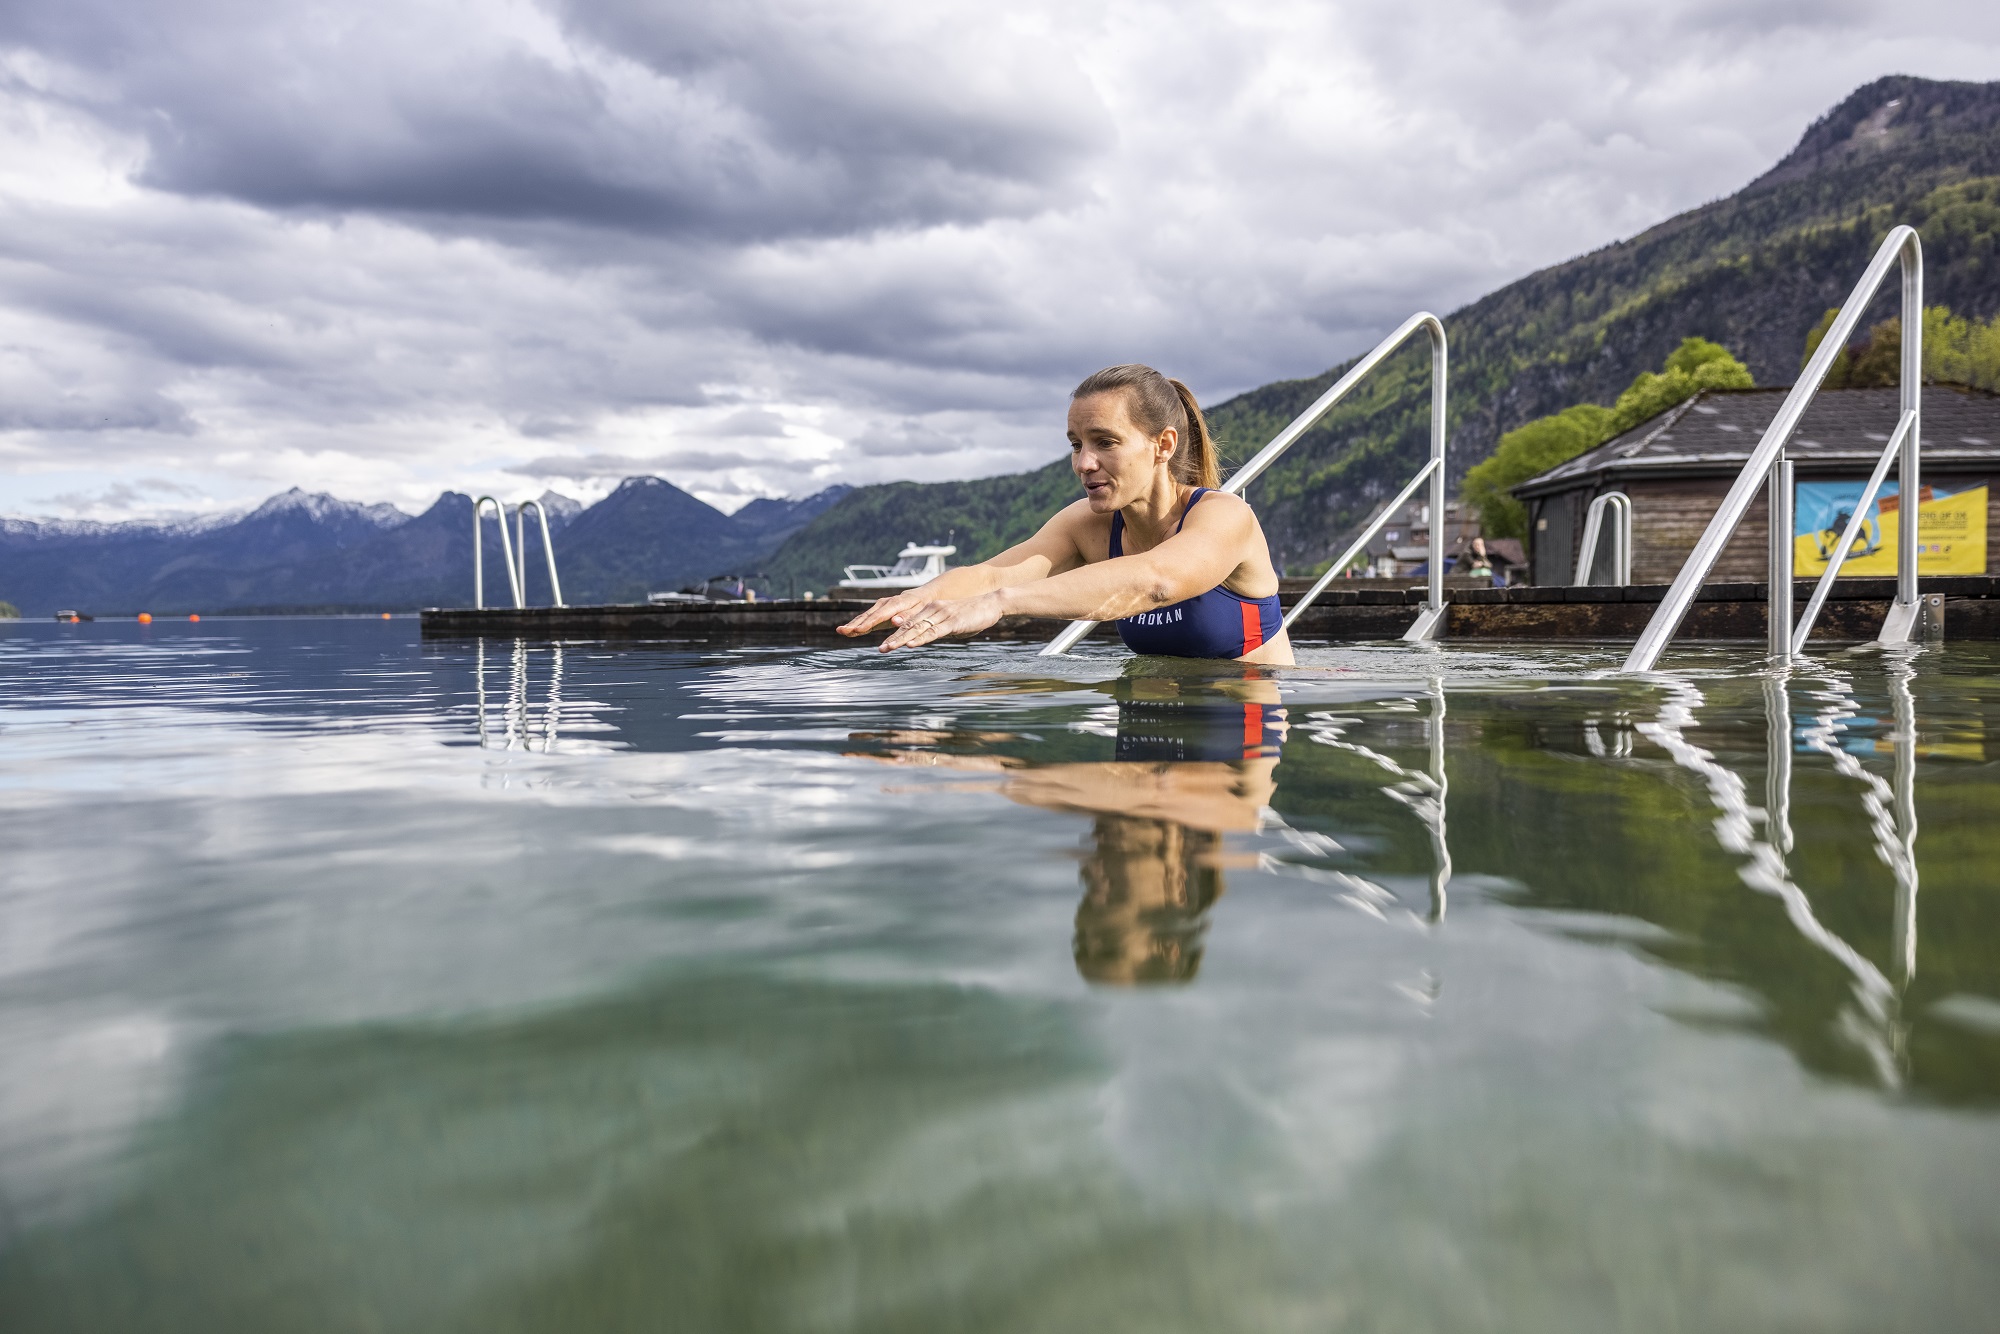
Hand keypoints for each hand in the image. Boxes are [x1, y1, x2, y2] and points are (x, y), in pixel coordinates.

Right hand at [837, 589, 931, 636]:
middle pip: (868, 615)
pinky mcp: (878, 611)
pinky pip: (866, 619)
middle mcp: (885, 603)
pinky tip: (847, 630)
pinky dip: (857, 624)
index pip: (880, 615)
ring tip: (840, 631)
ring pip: (865, 616)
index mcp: (896, 603)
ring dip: (852, 624)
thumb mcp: (920, 610)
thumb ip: (907, 616)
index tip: (858, 630)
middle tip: (842, 631)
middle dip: (855, 623)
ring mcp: (880, 606)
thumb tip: (894, 621)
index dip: (869, 623)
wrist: (921, 596)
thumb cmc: (922, 605)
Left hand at [876, 592, 1003, 651]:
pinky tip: (910, 644)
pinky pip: (933, 631)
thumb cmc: (972, 614)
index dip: (894, 634)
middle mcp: (933, 610)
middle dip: (893, 638)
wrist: (992, 603)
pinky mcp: (952, 622)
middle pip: (908, 626)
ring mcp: (942, 615)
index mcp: (931, 610)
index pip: (909, 623)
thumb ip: (937, 628)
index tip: (883, 645)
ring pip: (917, 629)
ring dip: (901, 639)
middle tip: (880, 649)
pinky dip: (920, 638)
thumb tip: (927, 639)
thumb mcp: (950, 621)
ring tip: (887, 648)